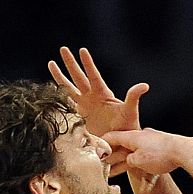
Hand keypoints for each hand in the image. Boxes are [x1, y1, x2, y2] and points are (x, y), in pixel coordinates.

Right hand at [48, 46, 147, 173]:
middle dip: (70, 63)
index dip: (88, 63)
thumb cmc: (127, 127)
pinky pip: (65, 104)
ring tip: (51, 62)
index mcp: (102, 94)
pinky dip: (57, 97)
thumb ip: (133, 97)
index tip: (82, 50)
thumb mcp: (130, 111)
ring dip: (60, 76)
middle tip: (63, 49)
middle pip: (78, 77)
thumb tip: (144, 85)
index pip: (93, 76)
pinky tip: (48, 89)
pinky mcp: (77, 116)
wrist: (118, 144)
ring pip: (68, 88)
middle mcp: (91, 97)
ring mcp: (83, 106)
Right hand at [103, 128, 192, 177]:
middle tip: (103, 164)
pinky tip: (140, 174)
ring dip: (125, 161)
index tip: (94, 150)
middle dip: (112, 155)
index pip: (111, 137)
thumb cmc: (162, 154)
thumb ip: (129, 161)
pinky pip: (144, 156)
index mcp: (132, 136)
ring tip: (115, 170)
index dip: (101, 144)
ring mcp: (151, 141)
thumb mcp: (139, 161)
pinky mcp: (160, 147)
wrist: (185, 151)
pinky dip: (138, 163)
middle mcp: (140, 136)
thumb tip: (129, 161)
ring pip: (133, 152)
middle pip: (121, 145)